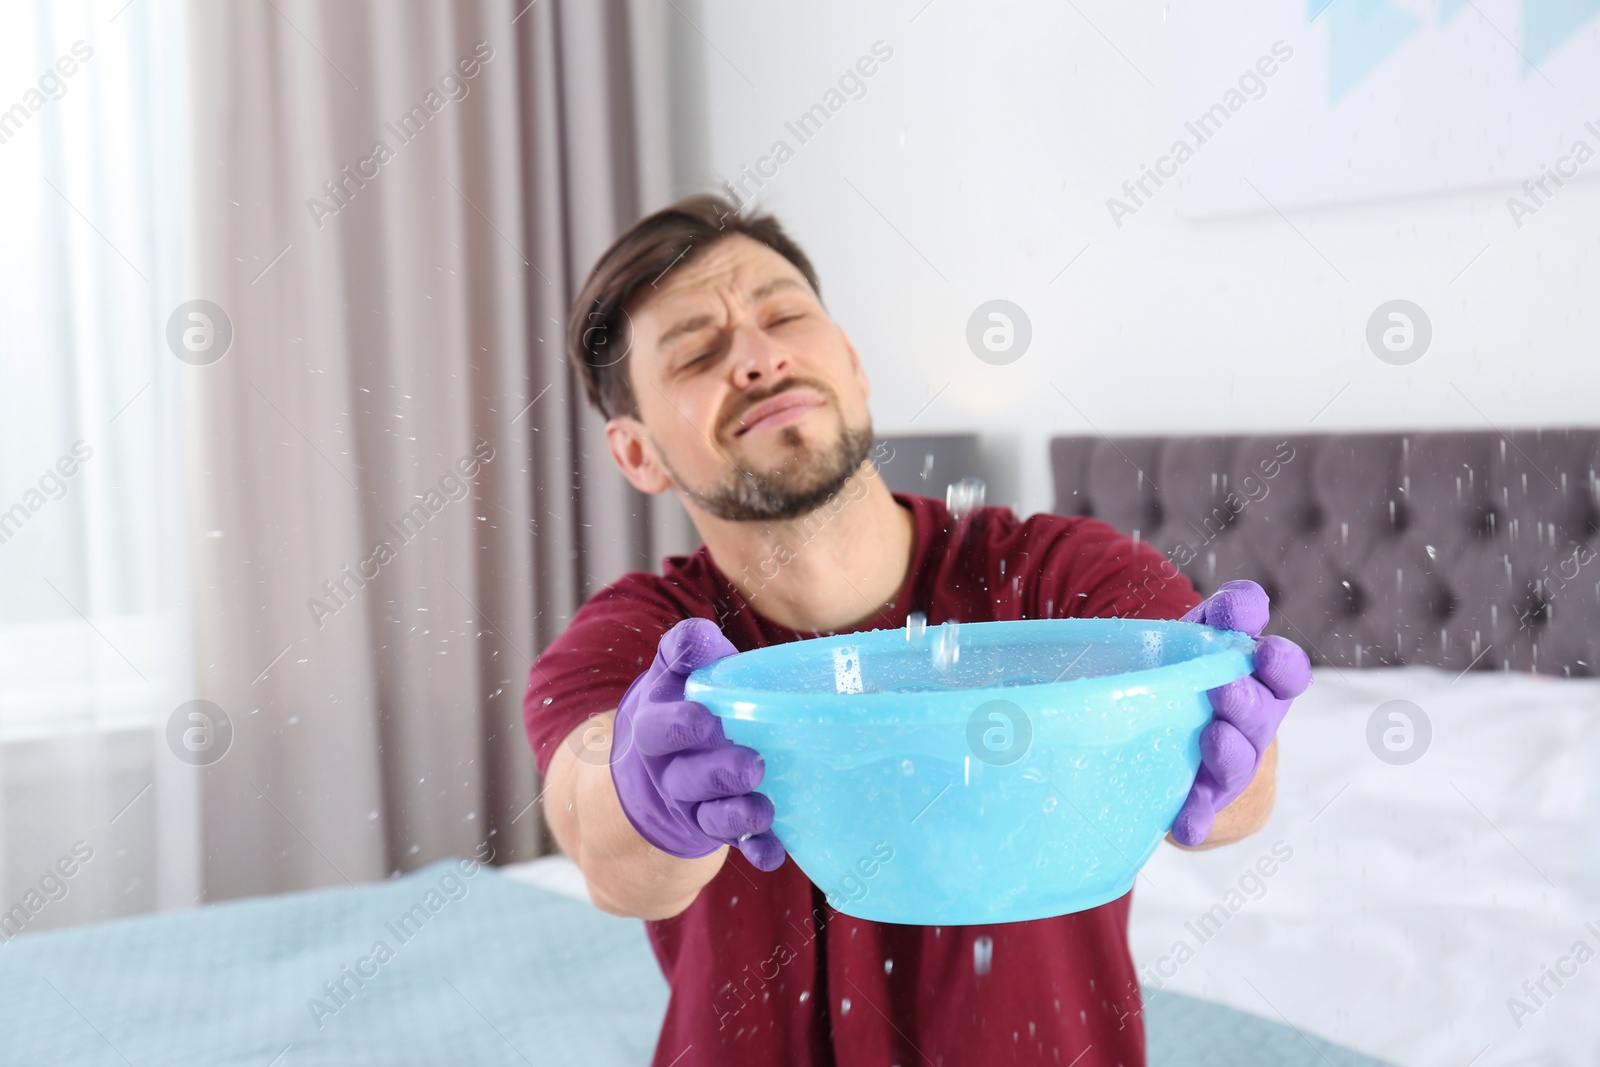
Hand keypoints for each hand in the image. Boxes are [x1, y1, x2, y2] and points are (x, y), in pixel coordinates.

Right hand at [609, 618, 786, 870]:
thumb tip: (701, 635)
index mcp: (655, 729)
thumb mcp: (670, 679)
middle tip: (752, 764)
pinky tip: (773, 852)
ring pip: (712, 817)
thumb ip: (684, 653)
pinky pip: (737, 844)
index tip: (704, 719)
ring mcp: (693, 806)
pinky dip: (756, 849)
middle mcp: (670, 773)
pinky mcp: (717, 829)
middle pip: (688, 779)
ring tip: (764, 807)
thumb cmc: (675, 708)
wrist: (652, 772)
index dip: (678, 725)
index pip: (658, 728)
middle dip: (718, 774)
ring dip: (739, 815)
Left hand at [1171, 580, 1310, 845]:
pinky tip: (1186, 824)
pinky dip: (1196, 819)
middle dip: (1247, 704)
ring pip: (1237, 764)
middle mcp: (1254, 729)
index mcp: (1263, 685)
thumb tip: (1246, 601)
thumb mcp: (1204, 635)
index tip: (1264, 651)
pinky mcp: (1198, 801)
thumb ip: (1227, 614)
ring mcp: (1228, 769)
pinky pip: (1200, 815)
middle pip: (1262, 718)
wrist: (1170, 734)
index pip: (1288, 675)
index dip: (1282, 665)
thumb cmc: (1193, 672)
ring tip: (1212, 736)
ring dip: (1228, 753)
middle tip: (1224, 688)